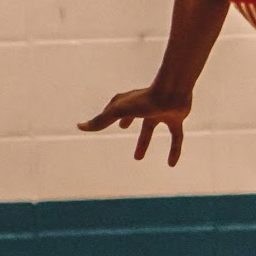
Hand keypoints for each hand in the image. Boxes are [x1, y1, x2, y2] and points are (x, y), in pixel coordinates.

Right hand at [77, 86, 192, 166]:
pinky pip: (176, 137)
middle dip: (127, 122)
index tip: (103, 119)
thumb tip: (79, 126)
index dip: (109, 113)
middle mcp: (145, 105)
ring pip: (151, 127)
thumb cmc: (146, 99)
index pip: (116, 108)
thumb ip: (101, 120)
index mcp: (130, 102)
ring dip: (144, 141)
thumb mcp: (119, 111)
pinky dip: (174, 150)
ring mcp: (161, 110)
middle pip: (133, 115)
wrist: (174, 91)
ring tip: (138, 157)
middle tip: (122, 129)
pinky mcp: (176, 118)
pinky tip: (171, 164)